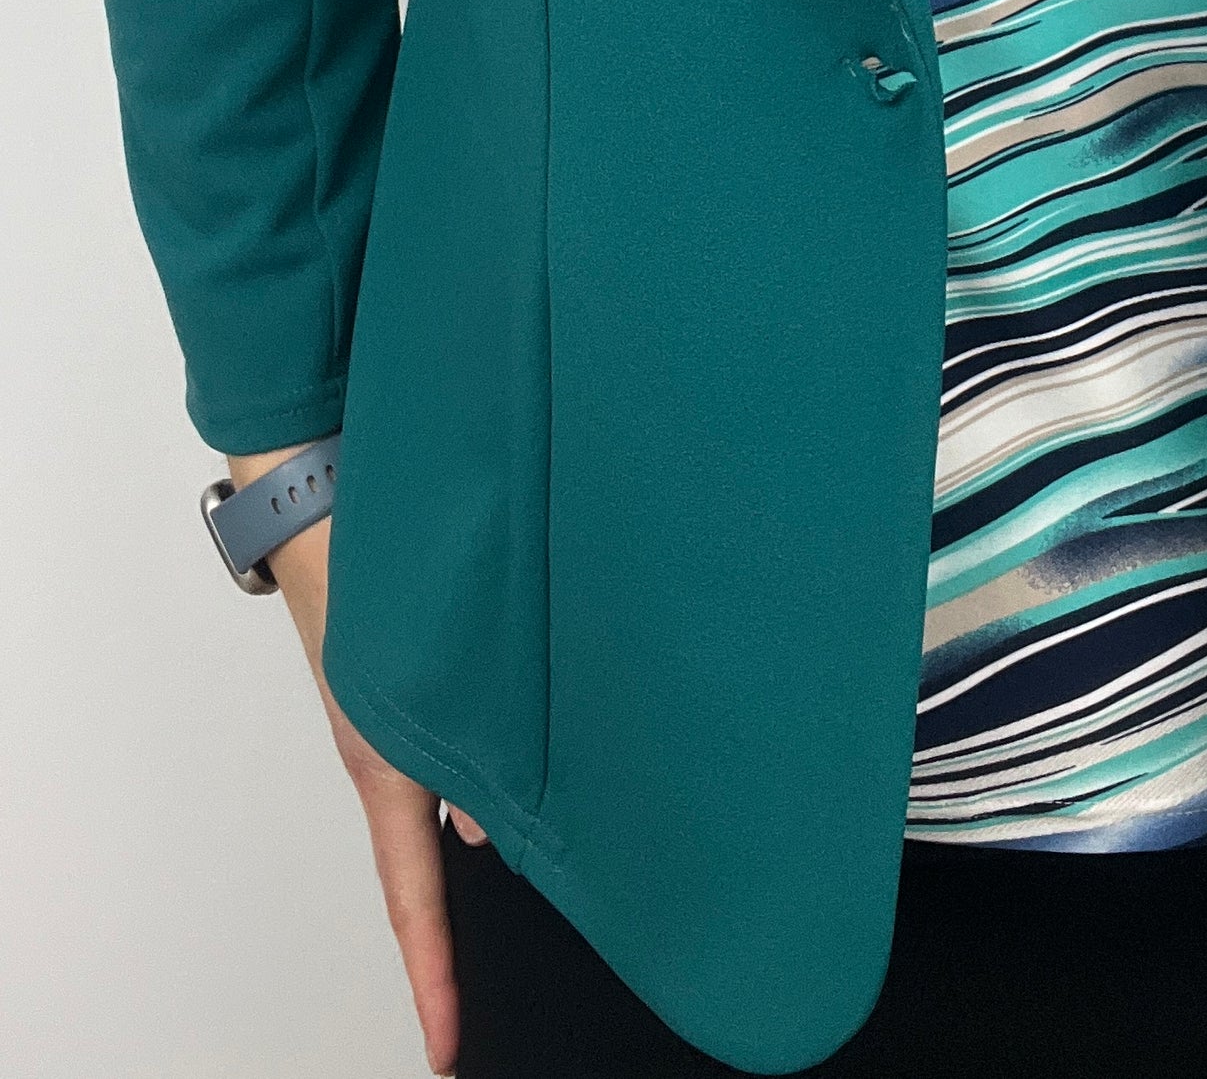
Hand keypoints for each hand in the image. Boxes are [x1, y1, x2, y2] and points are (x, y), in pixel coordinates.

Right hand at [228, 448, 492, 1075]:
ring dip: (500, 824)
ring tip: (570, 863)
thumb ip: (464, 750)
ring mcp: (403, 720)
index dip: (434, 976)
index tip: (446, 1044)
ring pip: (457, 799)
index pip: (413, 898)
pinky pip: (462, 747)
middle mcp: (393, 753)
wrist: (322, 496)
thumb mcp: (419, 671)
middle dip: (475, 922)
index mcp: (384, 764)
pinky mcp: (419, 682)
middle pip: (437, 862)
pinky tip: (546, 762)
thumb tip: (489, 832)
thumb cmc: (358, 568)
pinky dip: (496, 768)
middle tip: (515, 975)